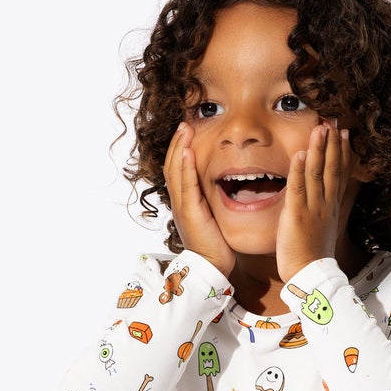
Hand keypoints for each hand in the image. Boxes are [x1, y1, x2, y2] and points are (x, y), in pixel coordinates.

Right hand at [164, 121, 235, 278]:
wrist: (210, 267)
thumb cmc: (214, 246)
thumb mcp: (210, 218)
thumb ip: (210, 202)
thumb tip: (218, 188)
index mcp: (183, 203)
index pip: (177, 170)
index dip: (180, 150)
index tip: (187, 133)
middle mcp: (179, 202)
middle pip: (172, 165)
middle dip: (178, 143)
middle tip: (185, 123)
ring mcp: (182, 207)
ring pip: (176, 171)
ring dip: (180, 148)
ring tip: (186, 129)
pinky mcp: (190, 213)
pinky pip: (186, 186)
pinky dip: (186, 168)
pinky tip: (189, 152)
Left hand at [277, 122, 351, 283]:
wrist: (311, 275)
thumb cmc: (313, 256)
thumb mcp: (323, 228)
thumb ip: (322, 210)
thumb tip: (322, 198)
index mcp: (331, 206)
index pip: (339, 174)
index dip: (342, 152)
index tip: (345, 133)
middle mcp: (326, 204)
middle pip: (331, 168)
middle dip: (333, 143)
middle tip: (334, 120)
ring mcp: (313, 208)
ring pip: (317, 173)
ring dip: (319, 149)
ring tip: (321, 127)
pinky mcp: (297, 215)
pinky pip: (298, 189)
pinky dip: (299, 171)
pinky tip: (300, 153)